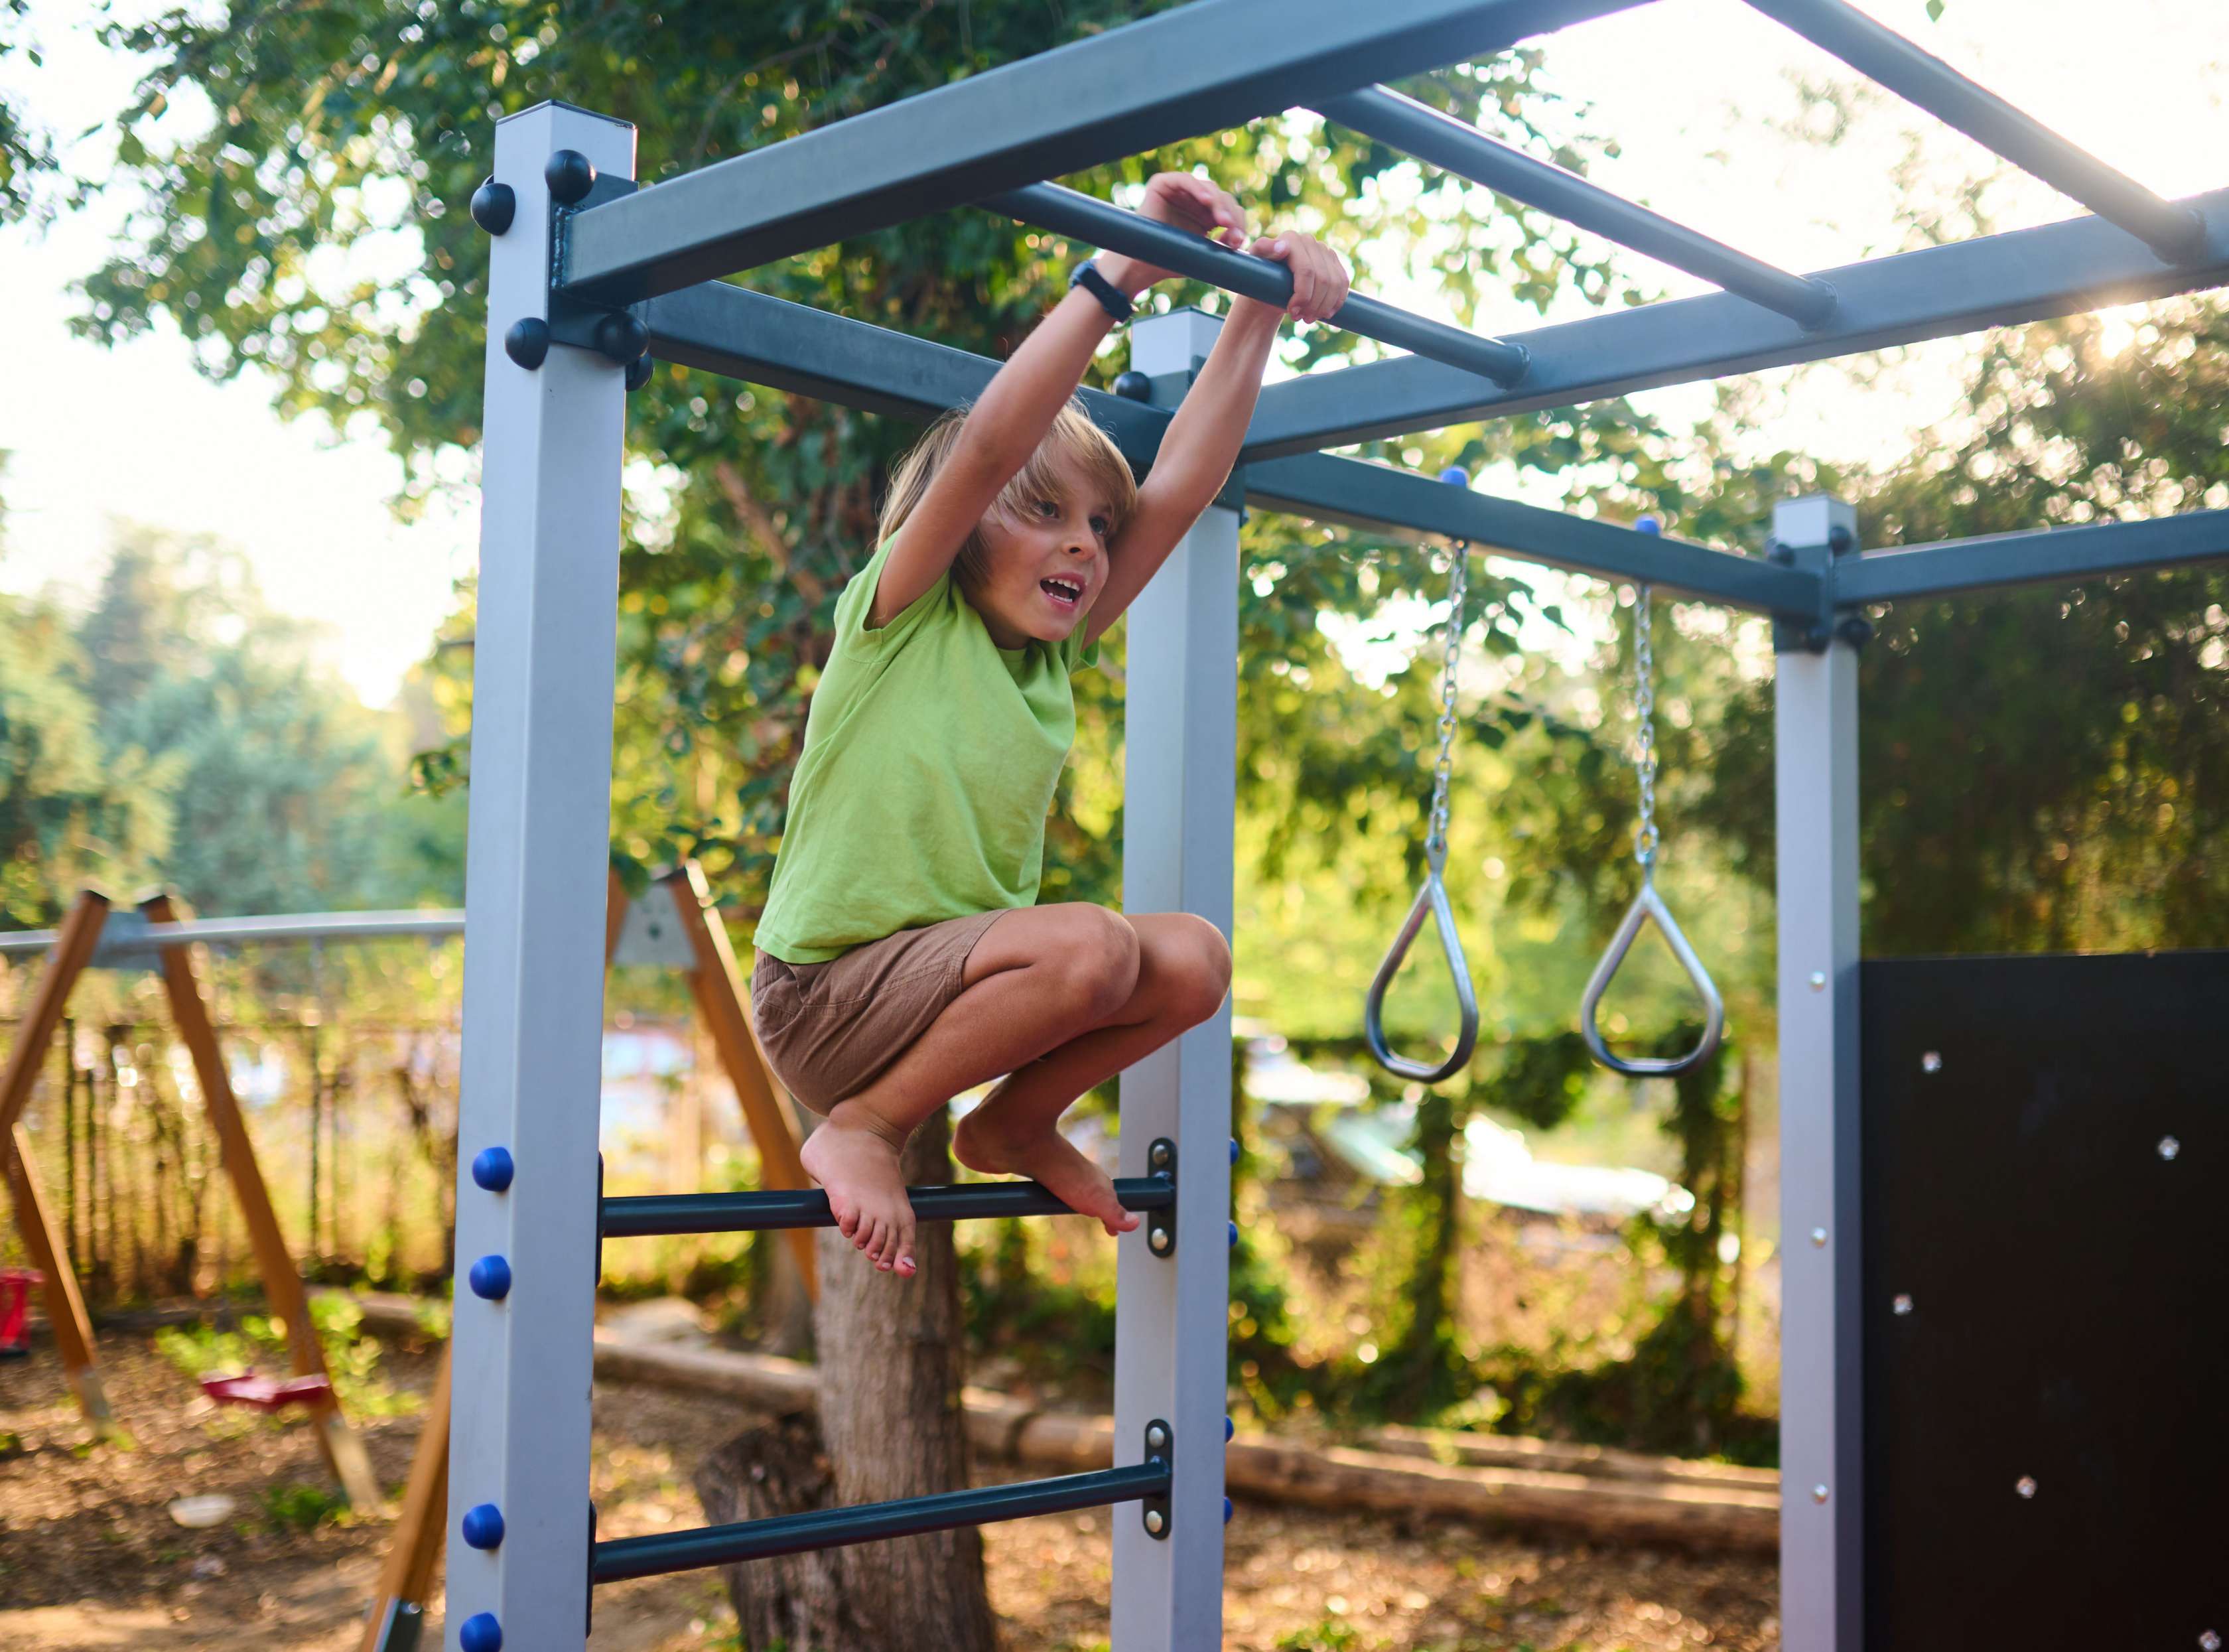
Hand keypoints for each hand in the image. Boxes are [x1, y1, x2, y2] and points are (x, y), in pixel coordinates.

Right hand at [1094, 172, 1248, 294]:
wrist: (1142, 267)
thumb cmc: (1170, 262)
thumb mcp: (1204, 252)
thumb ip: (1222, 243)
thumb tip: (1240, 238)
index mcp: (1205, 213)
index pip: (1228, 210)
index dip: (1237, 223)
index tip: (1239, 241)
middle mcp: (1193, 199)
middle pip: (1221, 198)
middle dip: (1230, 215)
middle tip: (1234, 233)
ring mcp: (1179, 190)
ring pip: (1207, 189)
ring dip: (1218, 204)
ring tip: (1223, 223)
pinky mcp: (1163, 183)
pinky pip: (1186, 180)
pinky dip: (1198, 189)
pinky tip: (1208, 202)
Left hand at [1239, 228, 1349, 325]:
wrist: (1269, 289)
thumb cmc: (1258, 280)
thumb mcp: (1252, 268)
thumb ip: (1263, 251)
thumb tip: (1283, 247)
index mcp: (1291, 239)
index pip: (1307, 271)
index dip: (1303, 296)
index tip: (1292, 313)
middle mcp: (1309, 241)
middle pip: (1323, 279)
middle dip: (1314, 304)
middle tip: (1301, 319)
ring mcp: (1323, 250)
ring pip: (1335, 283)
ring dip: (1325, 306)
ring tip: (1310, 318)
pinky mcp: (1333, 262)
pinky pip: (1343, 282)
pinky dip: (1337, 301)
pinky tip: (1327, 313)